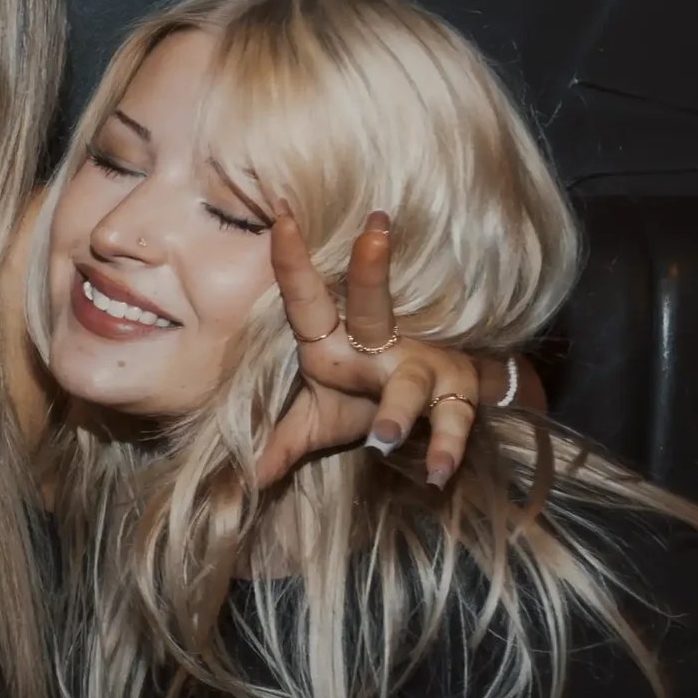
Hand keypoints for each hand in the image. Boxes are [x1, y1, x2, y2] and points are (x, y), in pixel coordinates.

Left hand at [257, 209, 497, 489]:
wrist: (443, 405)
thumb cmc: (366, 400)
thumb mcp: (320, 418)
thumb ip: (280, 442)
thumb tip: (241, 481)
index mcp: (332, 341)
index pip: (307, 297)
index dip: (292, 260)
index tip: (282, 215)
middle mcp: (378, 343)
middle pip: (372, 304)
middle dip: (372, 272)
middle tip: (375, 233)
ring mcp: (420, 367)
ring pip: (409, 382)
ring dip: (397, 408)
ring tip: (384, 438)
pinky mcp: (456, 395)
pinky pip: (452, 423)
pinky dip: (446, 449)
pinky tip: (440, 474)